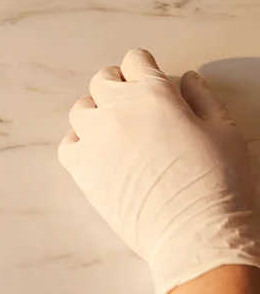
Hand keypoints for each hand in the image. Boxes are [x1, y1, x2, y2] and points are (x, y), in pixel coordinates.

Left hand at [59, 49, 259, 293]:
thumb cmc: (219, 183)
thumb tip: (187, 78)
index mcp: (153, 94)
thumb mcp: (225, 132)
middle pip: (103, 80)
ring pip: (82, 109)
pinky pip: (68, 143)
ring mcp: (94, 138)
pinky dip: (80, 142)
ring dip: (97, 111)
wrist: (195, 233)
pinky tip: (98, 152)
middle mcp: (116, 109)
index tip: (150, 79)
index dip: (144, 67)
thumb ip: (203, 99)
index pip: (135, 60)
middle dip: (118, 84)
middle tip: (134, 103)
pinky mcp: (81, 168)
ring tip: (117, 129)